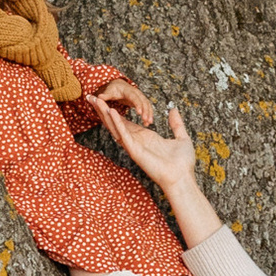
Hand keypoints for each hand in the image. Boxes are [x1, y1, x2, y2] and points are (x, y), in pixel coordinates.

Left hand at [83, 69, 153, 123]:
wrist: (118, 85)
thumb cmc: (113, 89)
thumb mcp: (109, 92)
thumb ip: (105, 95)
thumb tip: (99, 97)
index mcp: (128, 91)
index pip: (134, 98)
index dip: (138, 105)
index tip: (140, 113)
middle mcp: (136, 92)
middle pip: (143, 101)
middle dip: (146, 111)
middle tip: (147, 120)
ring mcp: (140, 96)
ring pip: (147, 104)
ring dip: (149, 113)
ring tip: (149, 123)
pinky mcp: (141, 101)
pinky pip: (147, 107)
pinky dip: (149, 114)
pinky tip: (148, 122)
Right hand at [97, 97, 216, 241]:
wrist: (183, 178)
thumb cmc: (183, 163)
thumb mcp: (181, 137)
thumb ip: (176, 123)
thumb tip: (173, 109)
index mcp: (145, 137)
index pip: (125, 122)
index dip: (114, 111)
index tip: (105, 101)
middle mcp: (136, 141)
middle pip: (115, 123)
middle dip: (103, 110)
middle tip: (92, 97)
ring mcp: (134, 146)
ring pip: (115, 127)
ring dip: (106, 114)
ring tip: (97, 100)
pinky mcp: (135, 151)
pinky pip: (124, 134)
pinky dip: (118, 122)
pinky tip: (112, 111)